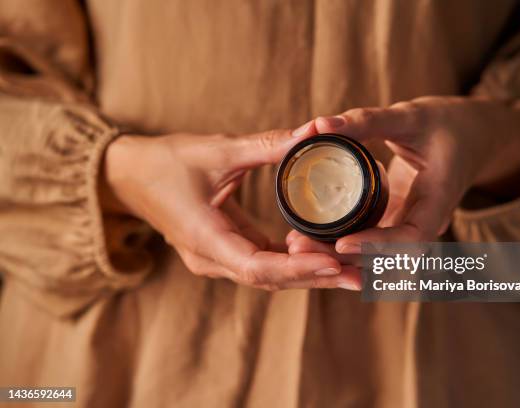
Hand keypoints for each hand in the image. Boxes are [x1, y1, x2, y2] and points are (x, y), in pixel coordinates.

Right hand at [101, 130, 360, 289]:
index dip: (298, 268)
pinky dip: (291, 260)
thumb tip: (312, 133)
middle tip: (359, 275)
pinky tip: (320, 252)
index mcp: (205, 238)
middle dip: (314, 277)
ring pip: (268, 275)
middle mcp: (211, 258)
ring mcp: (215, 258)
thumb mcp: (216, 151)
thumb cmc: (164, 162)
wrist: (128, 174)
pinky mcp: (222, 249)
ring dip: (306, 272)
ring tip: (350, 269)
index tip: (335, 263)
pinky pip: (261, 262)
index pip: (258, 267)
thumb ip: (266, 146)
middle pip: (270, 279)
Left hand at [290, 96, 519, 253]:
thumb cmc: (447, 123)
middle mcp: (426, 221)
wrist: (473, 135)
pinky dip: (343, 243)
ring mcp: (411, 224)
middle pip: (386, 255)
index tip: (342, 243)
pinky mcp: (398, 220)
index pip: (412, 237)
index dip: (378, 245)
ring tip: (296, 245)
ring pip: (375, 253)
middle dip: (344, 257)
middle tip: (299, 248)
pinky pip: (371, 240)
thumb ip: (368, 120)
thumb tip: (319, 124)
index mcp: (439, 200)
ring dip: (339, 255)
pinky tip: (310, 238)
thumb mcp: (411, 116)